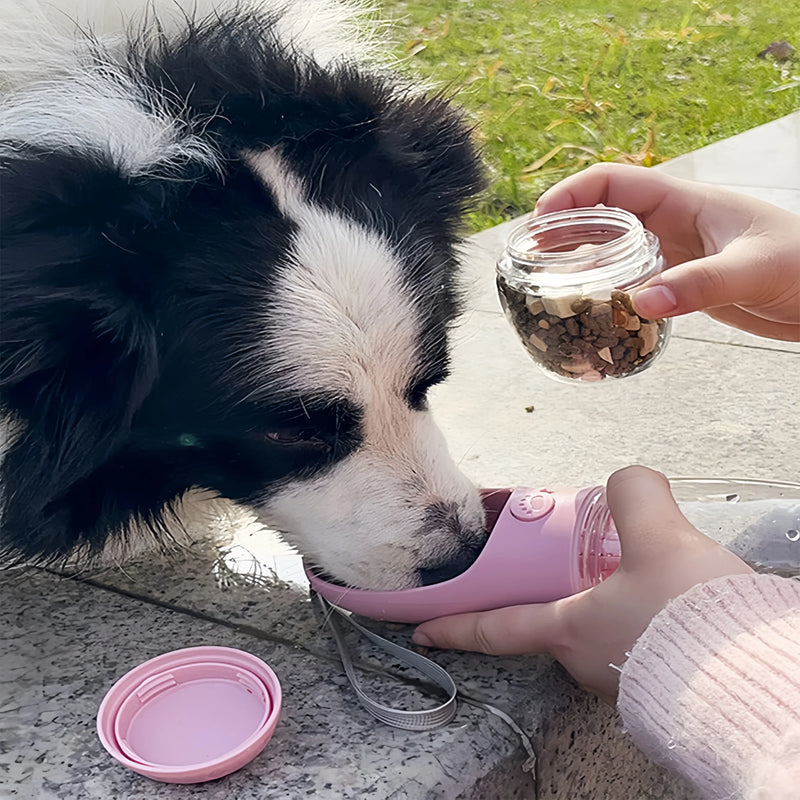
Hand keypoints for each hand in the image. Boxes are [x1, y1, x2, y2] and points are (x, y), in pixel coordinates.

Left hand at [412, 466, 752, 703]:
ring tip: (637, 572)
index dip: (456, 626)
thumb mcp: (659, 539)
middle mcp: (586, 660)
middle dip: (549, 592)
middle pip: (551, 619)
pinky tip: (667, 598)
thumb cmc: (692, 621)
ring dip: (603, 601)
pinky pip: (633, 640)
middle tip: (565, 565)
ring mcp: (621, 677)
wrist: (753, 678)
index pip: (495, 628)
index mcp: (568, 630)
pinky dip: (636, 616)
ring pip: (597, 627)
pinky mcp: (659, 680)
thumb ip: (634, 494)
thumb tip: (629, 480)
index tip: (422, 630)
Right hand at [533, 163, 799, 341]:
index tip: (541, 219)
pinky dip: (604, 291)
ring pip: (611, 250)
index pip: (615, 182)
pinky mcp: (679, 284)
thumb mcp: (753, 269)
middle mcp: (673, 225)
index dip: (572, 194)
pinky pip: (629, 281)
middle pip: (602, 215)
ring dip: (578, 262)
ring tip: (545, 283)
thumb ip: (699, 284)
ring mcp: (674, 255)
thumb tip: (642, 302)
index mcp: (686, 203)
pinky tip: (590, 310)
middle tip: (529, 256)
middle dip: (562, 230)